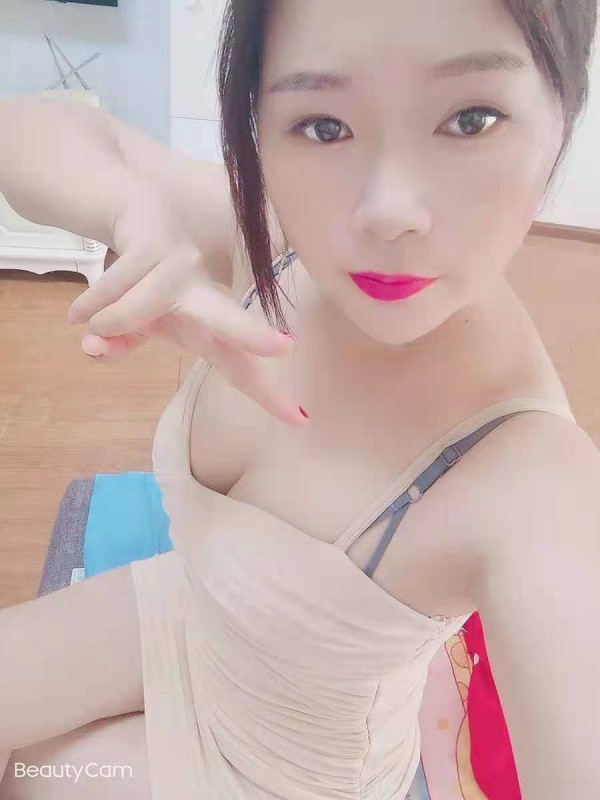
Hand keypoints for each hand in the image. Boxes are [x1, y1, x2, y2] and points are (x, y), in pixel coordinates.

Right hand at [67, 179, 307, 427]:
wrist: (133, 210)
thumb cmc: (150, 277)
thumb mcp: (138, 321)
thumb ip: (124, 341)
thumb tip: (95, 350)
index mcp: (207, 325)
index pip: (240, 364)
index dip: (266, 393)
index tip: (299, 418)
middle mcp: (202, 295)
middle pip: (228, 319)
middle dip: (252, 334)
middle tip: (284, 346)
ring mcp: (180, 263)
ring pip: (148, 301)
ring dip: (116, 317)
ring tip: (85, 325)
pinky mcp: (154, 240)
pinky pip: (122, 280)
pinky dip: (98, 299)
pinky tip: (78, 313)